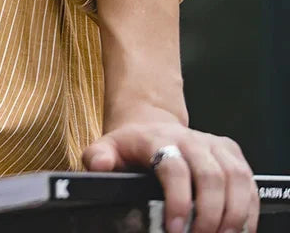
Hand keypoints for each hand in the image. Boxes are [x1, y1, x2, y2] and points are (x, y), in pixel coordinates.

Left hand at [82, 106, 258, 231]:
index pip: (174, 167)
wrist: (151, 126)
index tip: (175, 230)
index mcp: (157, 138)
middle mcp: (189, 138)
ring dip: (233, 214)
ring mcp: (212, 143)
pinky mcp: (230, 152)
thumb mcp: (108, 148)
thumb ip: (98, 158)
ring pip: (234, 177)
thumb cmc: (131, 146)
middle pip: (210, 176)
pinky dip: (248, 208)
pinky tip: (238, 229)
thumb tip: (99, 166)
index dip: (178, 202)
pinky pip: (248, 180)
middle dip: (209, 215)